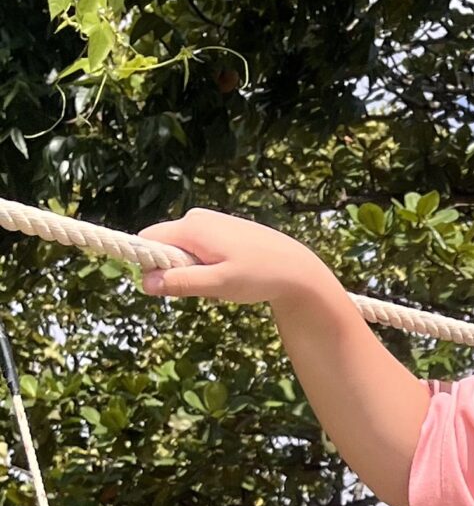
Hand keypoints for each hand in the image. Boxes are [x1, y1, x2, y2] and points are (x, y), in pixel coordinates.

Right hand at [137, 210, 341, 314]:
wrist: (296, 268)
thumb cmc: (259, 275)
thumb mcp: (217, 284)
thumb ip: (181, 282)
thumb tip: (145, 282)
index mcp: (191, 227)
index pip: (147, 239)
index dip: (148, 264)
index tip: (167, 286)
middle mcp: (196, 218)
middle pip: (164, 245)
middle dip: (175, 270)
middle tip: (204, 287)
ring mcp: (210, 222)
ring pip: (182, 250)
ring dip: (193, 272)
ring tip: (220, 282)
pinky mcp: (220, 229)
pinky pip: (198, 249)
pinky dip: (206, 266)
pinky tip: (229, 275)